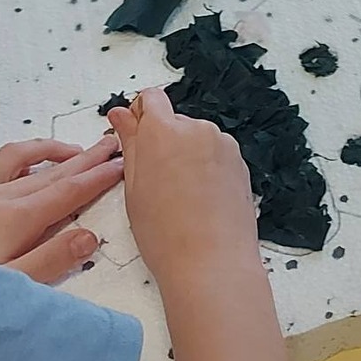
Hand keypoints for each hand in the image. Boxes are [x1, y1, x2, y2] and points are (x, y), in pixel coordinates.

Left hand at [0, 135, 124, 282]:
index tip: (122, 164)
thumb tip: (89, 235)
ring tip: (69, 151)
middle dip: (83, 157)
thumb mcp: (8, 290)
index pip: (66, 191)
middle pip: (47, 170)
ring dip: (46, 150)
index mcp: (11, 219)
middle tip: (110, 143)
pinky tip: (10, 162)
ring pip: (14, 156)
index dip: (97, 177)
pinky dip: (6, 157)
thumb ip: (50, 261)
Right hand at [109, 90, 260, 291]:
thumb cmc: (164, 232)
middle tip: (155, 183)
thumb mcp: (133, 187)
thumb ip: (130, 143)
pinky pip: (215, 154)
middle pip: (174, 122)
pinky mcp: (240, 161)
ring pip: (195, 139)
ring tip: (180, 197)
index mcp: (163, 130)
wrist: (212, 263)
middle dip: (163, 142)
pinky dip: (206, 168)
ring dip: (186, 155)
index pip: (151, 98)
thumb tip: (121, 113)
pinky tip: (201, 200)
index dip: (141, 116)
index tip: (136, 139)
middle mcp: (196, 128)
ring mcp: (222, 143)